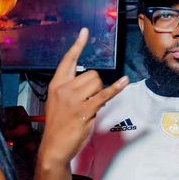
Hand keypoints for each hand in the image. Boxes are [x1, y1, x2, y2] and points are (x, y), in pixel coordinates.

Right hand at [41, 28, 128, 164]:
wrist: (53, 147)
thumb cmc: (58, 126)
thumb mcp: (58, 104)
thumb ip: (72, 92)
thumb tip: (94, 87)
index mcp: (56, 85)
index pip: (67, 60)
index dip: (77, 46)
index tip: (85, 32)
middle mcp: (64, 89)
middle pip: (91, 74)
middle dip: (97, 85)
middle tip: (91, 101)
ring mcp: (74, 100)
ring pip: (98, 83)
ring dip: (101, 93)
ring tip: (92, 108)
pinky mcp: (84, 111)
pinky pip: (105, 95)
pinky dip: (116, 88)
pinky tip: (124, 81)